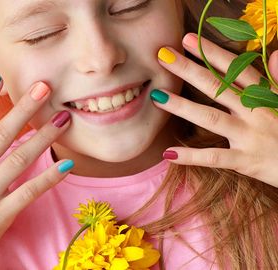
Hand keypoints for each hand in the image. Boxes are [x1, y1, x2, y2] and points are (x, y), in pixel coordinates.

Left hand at [151, 33, 277, 186]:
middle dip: (189, 70)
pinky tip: (167, 153)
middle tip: (163, 56)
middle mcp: (255, 112)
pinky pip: (215, 158)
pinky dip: (191, 156)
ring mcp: (250, 136)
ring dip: (182, 106)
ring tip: (157, 97)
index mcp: (265, 96)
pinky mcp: (247, 161)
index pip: (236, 69)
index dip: (212, 53)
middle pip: (218, 87)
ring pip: (211, 118)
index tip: (188, 40)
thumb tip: (274, 55)